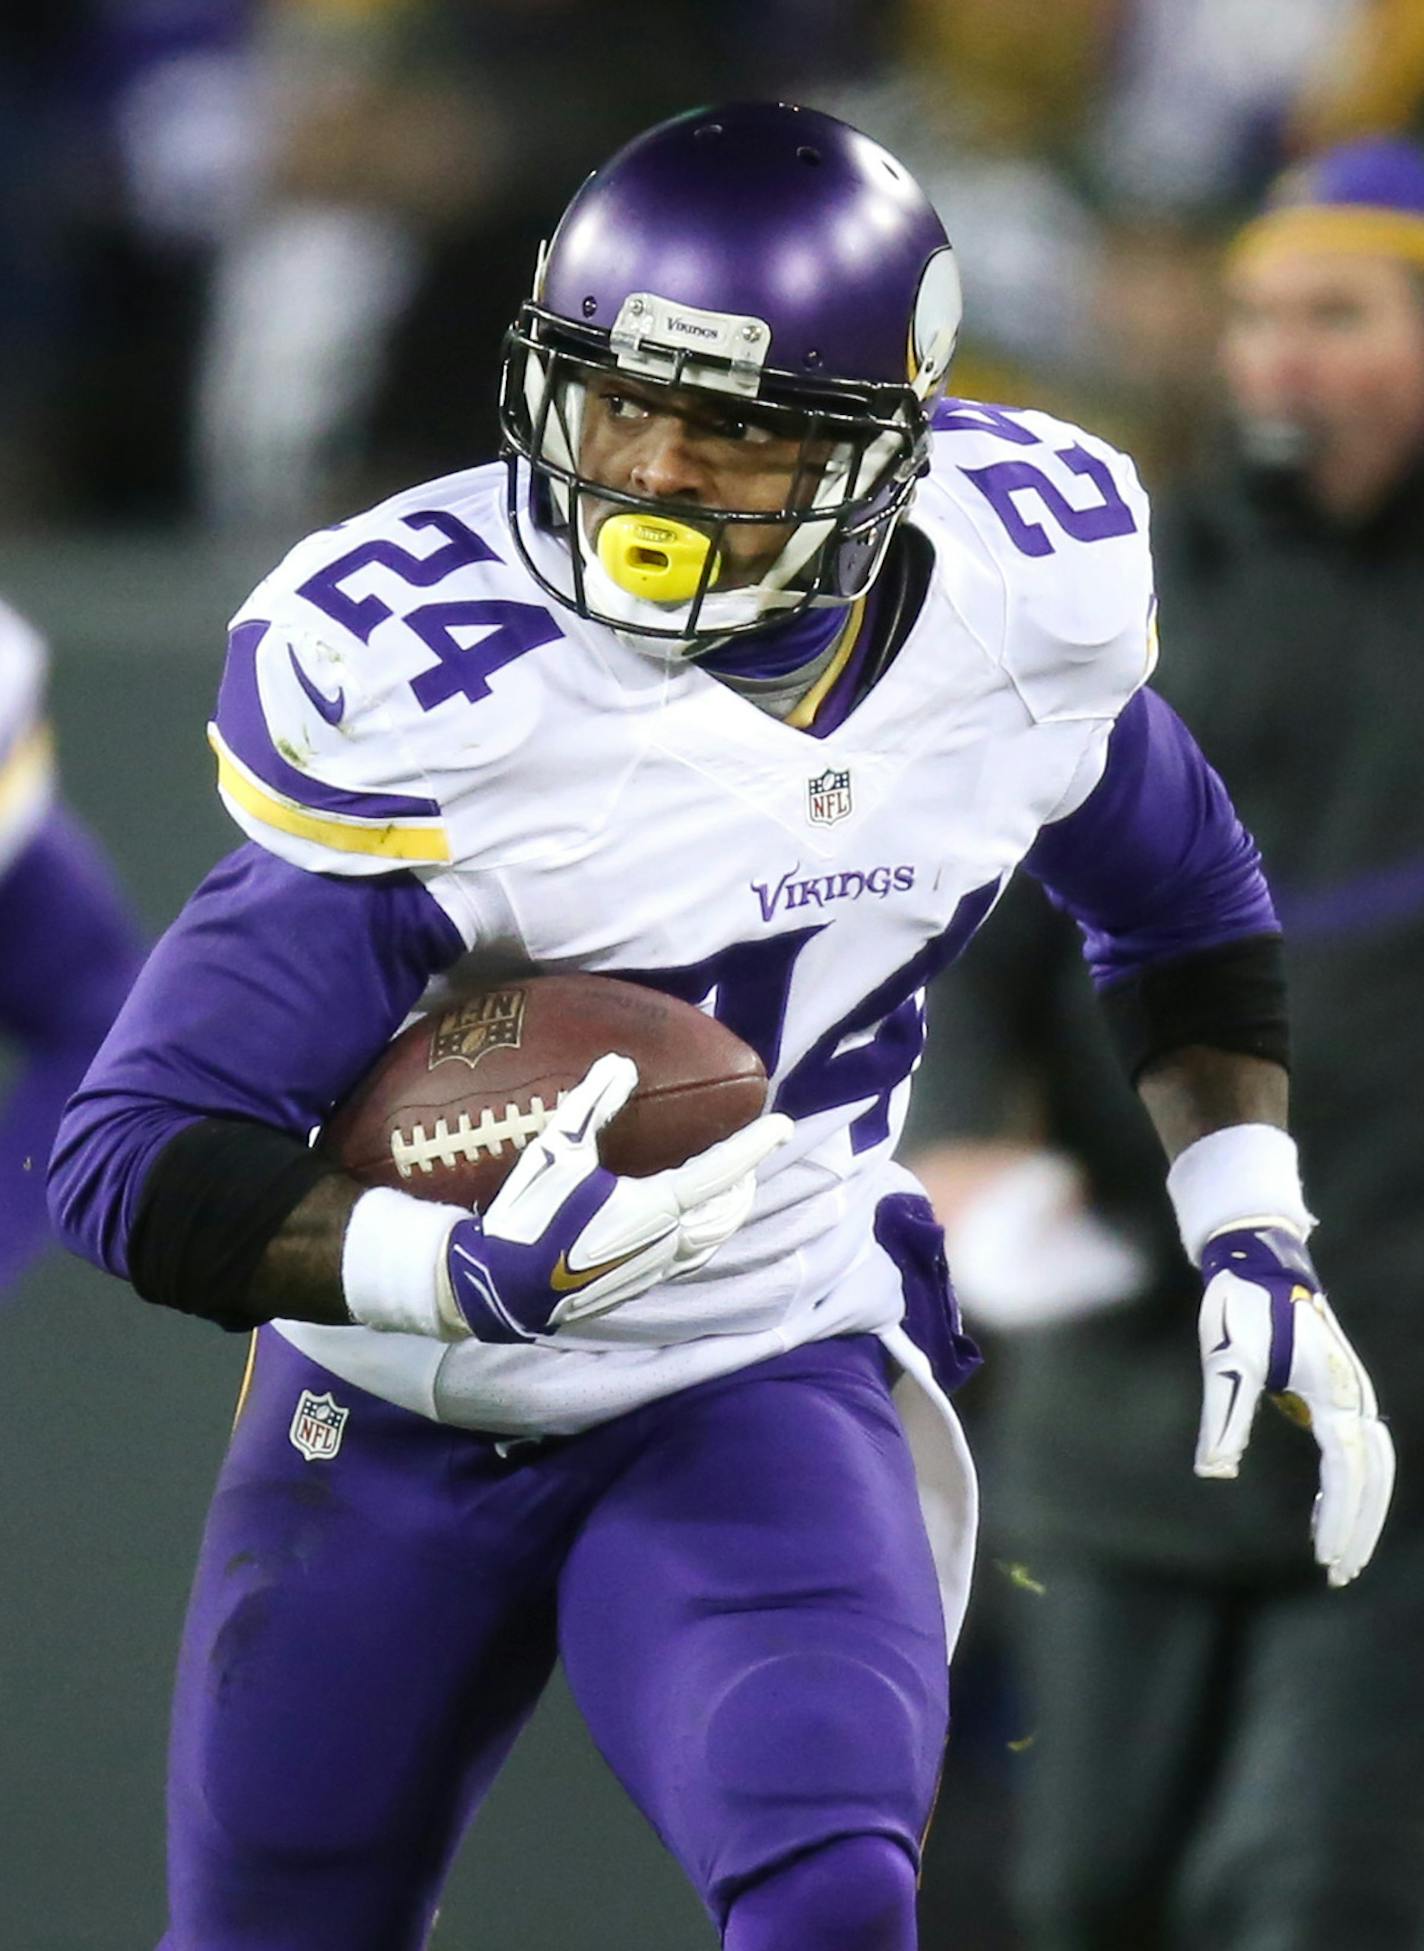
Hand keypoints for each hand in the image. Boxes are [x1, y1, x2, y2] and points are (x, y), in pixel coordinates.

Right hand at [439, 1052, 790, 1342]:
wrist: (503, 1288)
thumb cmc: (530, 1217)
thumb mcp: (557, 1152)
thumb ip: (592, 1104)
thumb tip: (621, 1064)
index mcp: (656, 1207)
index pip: (722, 1171)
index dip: (755, 1145)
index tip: (783, 1123)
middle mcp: (668, 1241)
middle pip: (729, 1210)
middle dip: (748, 1180)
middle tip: (754, 1152)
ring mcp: (657, 1268)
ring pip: (715, 1238)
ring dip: (732, 1210)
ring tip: (734, 1186)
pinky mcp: (642, 1285)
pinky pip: (694, 1258)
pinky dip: (710, 1234)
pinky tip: (695, 1226)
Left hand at [1195, 1225, 1395, 1586]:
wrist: (1259, 1260)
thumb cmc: (1241, 1307)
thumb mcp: (1227, 1361)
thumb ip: (1224, 1417)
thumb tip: (1214, 1472)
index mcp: (1333, 1393)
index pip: (1346, 1471)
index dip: (1340, 1518)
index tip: (1327, 1559)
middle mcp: (1353, 1397)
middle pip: (1373, 1476)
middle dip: (1360, 1527)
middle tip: (1340, 1574)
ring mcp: (1351, 1393)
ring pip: (1374, 1466)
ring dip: (1363, 1511)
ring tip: (1341, 1556)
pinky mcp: (1338, 1392)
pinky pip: (1358, 1450)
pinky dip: (1350, 1486)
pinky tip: (1322, 1512)